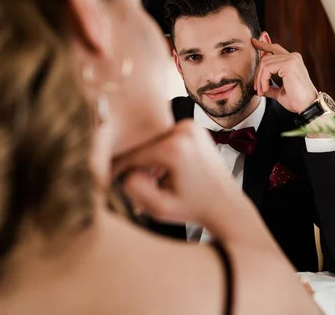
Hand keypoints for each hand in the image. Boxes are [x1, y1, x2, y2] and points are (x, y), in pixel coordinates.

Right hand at [112, 120, 235, 224]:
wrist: (225, 204)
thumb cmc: (193, 209)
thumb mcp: (161, 209)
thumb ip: (136, 191)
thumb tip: (124, 173)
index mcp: (175, 148)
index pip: (134, 155)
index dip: (119, 169)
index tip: (108, 179)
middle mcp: (184, 130)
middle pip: (144, 145)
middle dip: (136, 165)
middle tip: (133, 183)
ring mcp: (191, 126)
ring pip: (153, 141)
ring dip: (148, 159)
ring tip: (155, 180)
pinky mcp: (194, 127)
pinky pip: (165, 138)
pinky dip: (160, 153)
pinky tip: (165, 172)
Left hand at [252, 38, 317, 113]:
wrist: (307, 106)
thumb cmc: (297, 100)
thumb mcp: (279, 91)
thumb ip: (270, 84)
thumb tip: (259, 85)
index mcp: (293, 60)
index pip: (275, 48)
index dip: (263, 44)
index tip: (254, 41)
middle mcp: (293, 57)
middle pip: (266, 58)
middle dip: (258, 74)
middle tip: (257, 89)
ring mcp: (292, 59)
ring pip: (265, 63)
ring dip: (260, 79)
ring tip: (261, 91)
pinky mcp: (289, 64)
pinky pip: (267, 69)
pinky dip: (263, 80)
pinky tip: (265, 89)